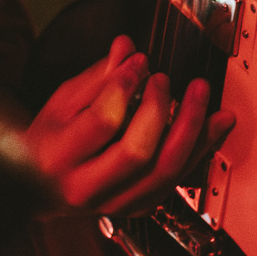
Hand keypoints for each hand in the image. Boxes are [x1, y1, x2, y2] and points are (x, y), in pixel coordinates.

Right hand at [25, 35, 234, 214]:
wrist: (43, 188)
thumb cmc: (50, 140)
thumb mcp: (61, 102)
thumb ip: (97, 76)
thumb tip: (127, 48)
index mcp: (61, 155)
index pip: (102, 121)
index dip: (125, 86)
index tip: (139, 61)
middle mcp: (88, 188)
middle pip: (137, 153)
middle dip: (159, 109)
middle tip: (163, 79)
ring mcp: (116, 204)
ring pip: (164, 172)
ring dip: (191, 130)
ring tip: (201, 94)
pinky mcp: (138, 207)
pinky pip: (176, 181)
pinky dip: (200, 150)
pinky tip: (214, 124)